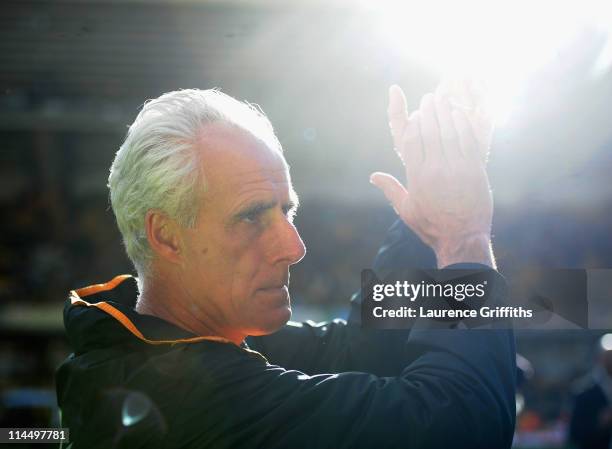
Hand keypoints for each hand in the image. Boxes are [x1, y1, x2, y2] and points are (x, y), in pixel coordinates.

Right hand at [371, 81, 494, 267]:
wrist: (462, 238)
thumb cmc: (431, 226)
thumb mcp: (407, 210)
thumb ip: (390, 189)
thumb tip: (373, 176)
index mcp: (417, 178)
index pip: (412, 140)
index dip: (413, 122)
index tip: (416, 112)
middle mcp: (435, 170)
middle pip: (430, 131)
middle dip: (429, 111)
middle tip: (430, 98)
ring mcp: (457, 168)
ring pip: (449, 131)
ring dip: (445, 111)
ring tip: (443, 99)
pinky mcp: (475, 169)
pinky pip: (468, 139)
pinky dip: (463, 123)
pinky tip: (459, 113)